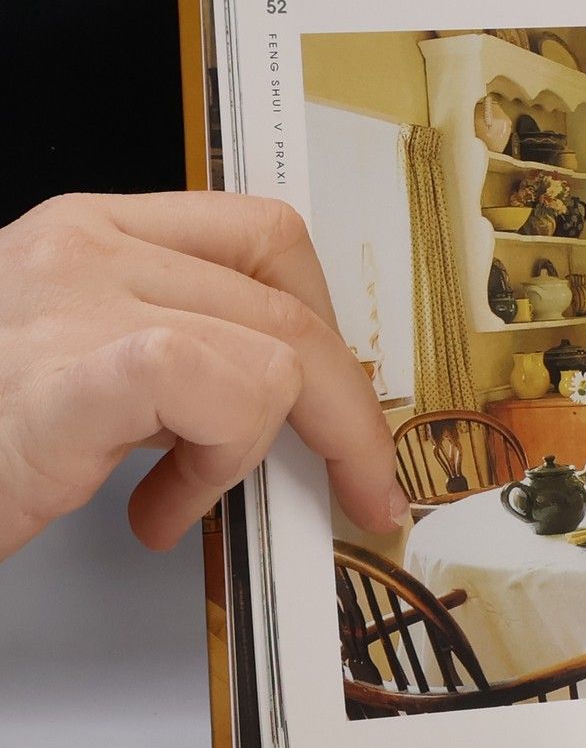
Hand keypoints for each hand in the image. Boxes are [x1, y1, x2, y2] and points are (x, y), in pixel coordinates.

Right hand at [0, 193, 407, 560]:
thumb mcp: (66, 375)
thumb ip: (163, 364)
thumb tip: (267, 404)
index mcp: (85, 234)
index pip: (263, 237)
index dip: (322, 323)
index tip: (342, 402)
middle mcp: (83, 247)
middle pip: (289, 294)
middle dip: (344, 405)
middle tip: (357, 481)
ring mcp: (75, 299)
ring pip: (275, 350)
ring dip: (257, 449)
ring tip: (182, 499)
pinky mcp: (75, 370)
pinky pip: (228, 390)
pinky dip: (220, 465)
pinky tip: (156, 513)